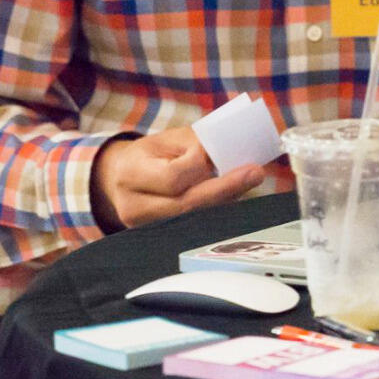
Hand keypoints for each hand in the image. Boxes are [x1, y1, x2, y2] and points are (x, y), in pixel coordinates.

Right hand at [90, 128, 264, 232]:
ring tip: (247, 181)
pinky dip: (214, 210)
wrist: (123, 176)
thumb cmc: (153, 154)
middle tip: (256, 174)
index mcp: (130, 173)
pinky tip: (231, 196)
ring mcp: (143, 228)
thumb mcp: (170, 139)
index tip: (225, 157)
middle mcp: (132, 206)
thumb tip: (233, 153)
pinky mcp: (157, 238)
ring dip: (224, 200)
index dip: (201, 168)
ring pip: (193, 218)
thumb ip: (199, 145)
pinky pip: (192, 226)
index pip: (172, 177)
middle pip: (186, 205)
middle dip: (225, 189)